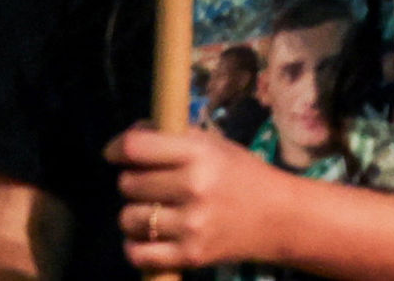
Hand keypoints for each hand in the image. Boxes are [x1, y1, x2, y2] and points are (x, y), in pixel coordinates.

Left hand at [109, 123, 299, 271]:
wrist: (278, 218)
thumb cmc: (241, 174)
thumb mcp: (213, 145)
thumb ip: (172, 138)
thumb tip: (127, 139)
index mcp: (199, 154)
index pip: (136, 147)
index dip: (117, 148)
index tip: (115, 153)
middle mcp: (194, 187)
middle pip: (128, 183)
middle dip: (132, 180)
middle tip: (148, 183)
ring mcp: (191, 225)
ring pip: (128, 218)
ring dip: (134, 214)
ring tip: (152, 210)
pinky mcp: (190, 256)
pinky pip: (138, 253)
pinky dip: (135, 246)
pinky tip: (148, 237)